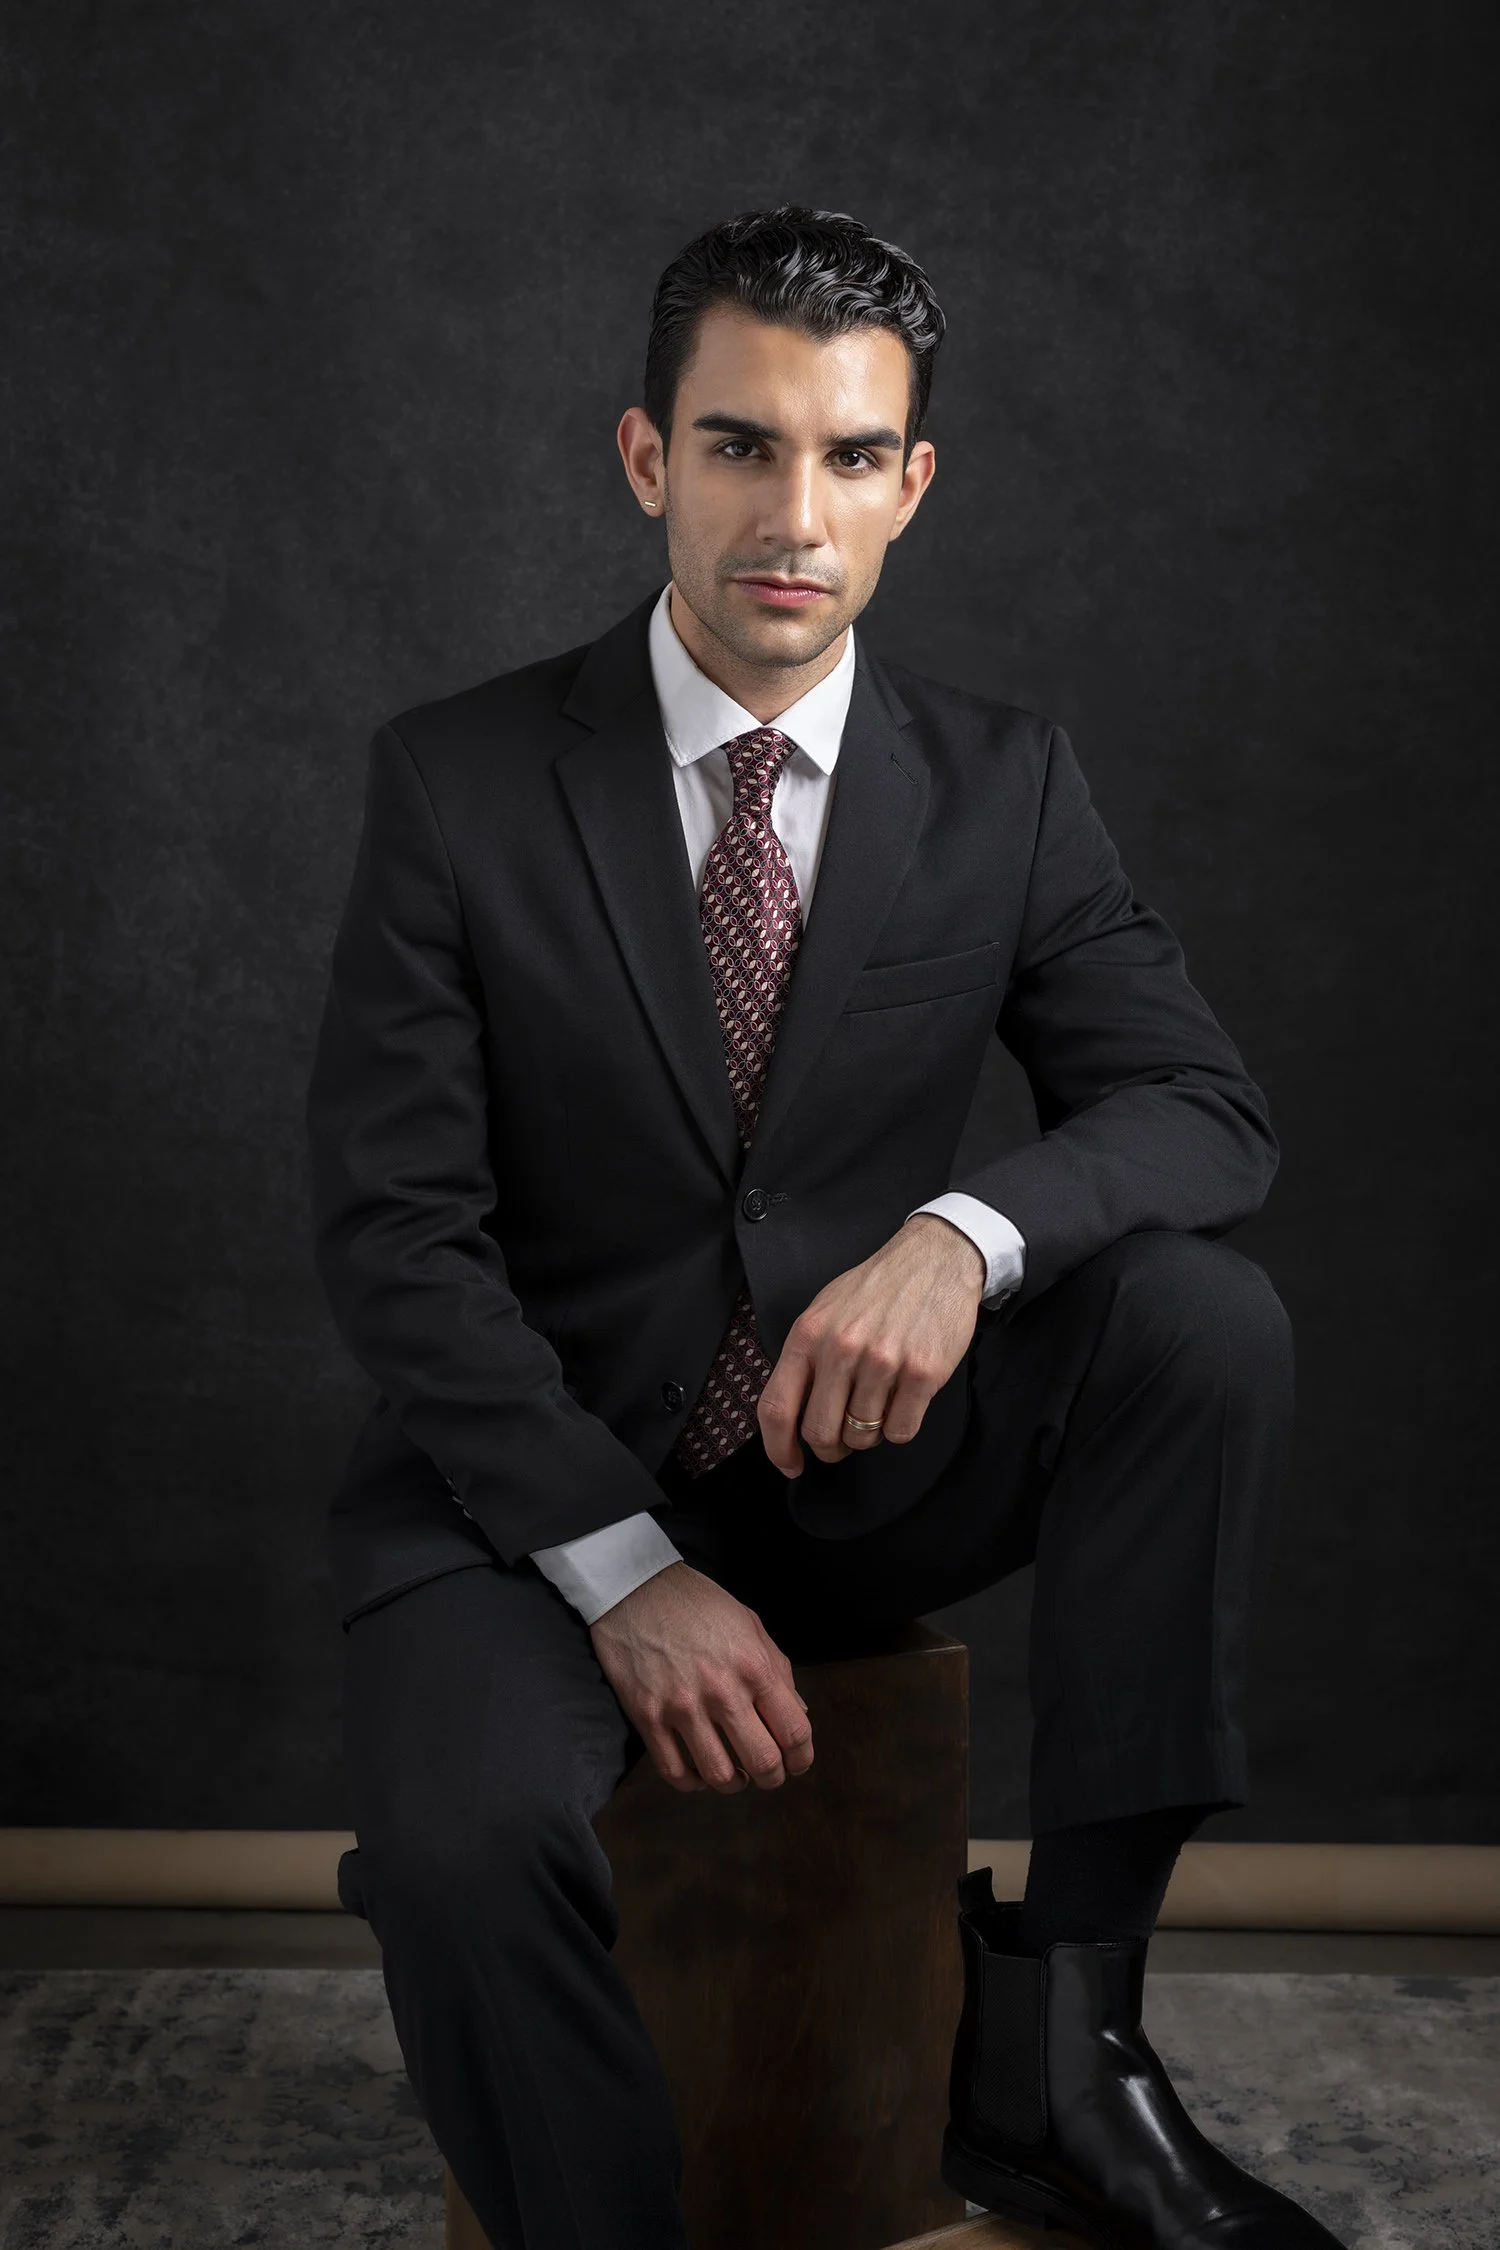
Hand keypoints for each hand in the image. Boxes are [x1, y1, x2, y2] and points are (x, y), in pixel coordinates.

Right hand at [590, 1562, 813, 1794]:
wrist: (635, 1587)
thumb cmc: (697, 1604)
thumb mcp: (750, 1624)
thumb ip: (777, 1669)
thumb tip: (799, 1713)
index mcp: (754, 1665)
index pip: (794, 1731)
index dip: (802, 1757)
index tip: (797, 1762)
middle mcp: (722, 1690)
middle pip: (762, 1761)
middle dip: (773, 1777)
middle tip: (768, 1774)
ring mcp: (682, 1706)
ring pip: (719, 1774)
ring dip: (733, 1783)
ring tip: (734, 1775)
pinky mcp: (647, 1716)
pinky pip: (674, 1771)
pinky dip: (692, 1783)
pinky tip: (698, 1773)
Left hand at [757, 1214, 985, 1475]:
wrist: (935, 1258)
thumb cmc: (877, 1288)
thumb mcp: (825, 1311)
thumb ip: (806, 1357)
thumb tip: (793, 1413)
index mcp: (808, 1335)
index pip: (777, 1408)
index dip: (778, 1447)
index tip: (790, 1465)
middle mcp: (841, 1349)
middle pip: (820, 1432)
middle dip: (831, 1447)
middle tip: (844, 1437)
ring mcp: (883, 1361)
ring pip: (862, 1436)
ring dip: (869, 1433)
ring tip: (879, 1403)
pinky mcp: (922, 1372)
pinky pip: (900, 1431)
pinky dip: (899, 1426)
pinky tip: (903, 1400)